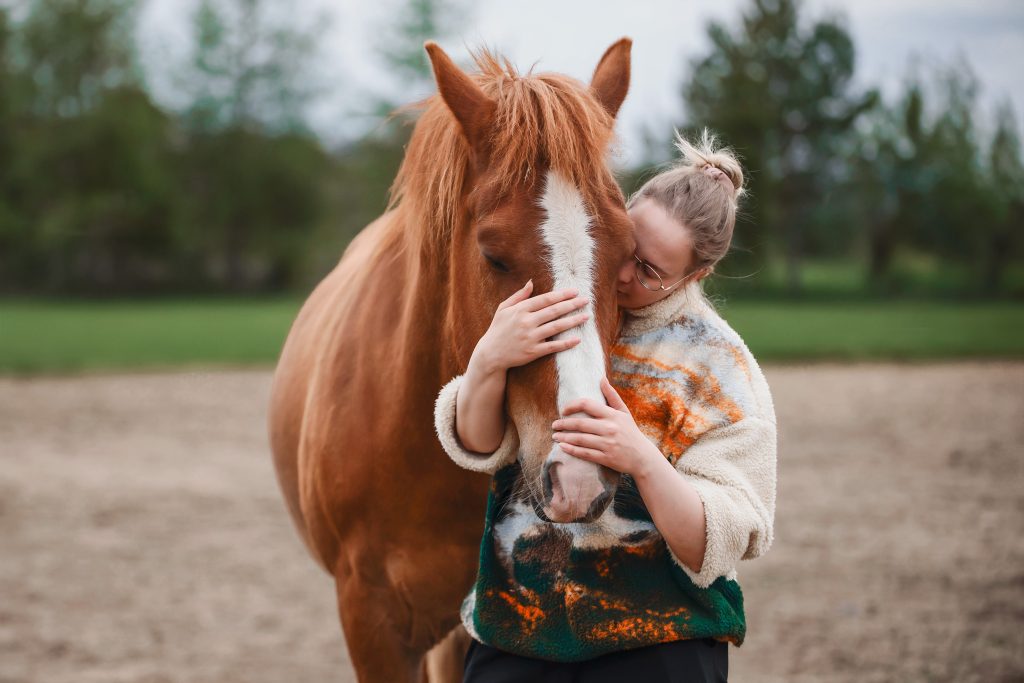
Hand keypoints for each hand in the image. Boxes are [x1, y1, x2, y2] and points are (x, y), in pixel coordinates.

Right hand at [470, 279, 590, 374]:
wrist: (490, 354)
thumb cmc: (498, 329)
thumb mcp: (504, 309)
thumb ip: (519, 296)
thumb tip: (531, 282)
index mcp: (520, 310)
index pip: (545, 299)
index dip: (561, 295)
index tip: (575, 291)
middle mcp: (526, 322)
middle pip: (554, 311)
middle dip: (572, 305)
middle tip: (586, 300)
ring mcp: (530, 337)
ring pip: (556, 327)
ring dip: (573, 321)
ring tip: (586, 316)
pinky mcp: (533, 352)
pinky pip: (553, 346)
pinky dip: (566, 343)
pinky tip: (578, 339)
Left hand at [551, 377, 661, 477]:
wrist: (643, 457)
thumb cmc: (631, 432)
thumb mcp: (624, 412)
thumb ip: (611, 395)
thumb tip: (601, 378)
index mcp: (612, 415)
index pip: (587, 404)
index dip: (572, 406)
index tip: (563, 410)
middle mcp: (609, 428)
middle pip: (579, 423)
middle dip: (563, 424)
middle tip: (554, 425)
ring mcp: (607, 444)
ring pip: (580, 439)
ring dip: (564, 438)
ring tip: (555, 436)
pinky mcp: (606, 458)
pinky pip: (585, 453)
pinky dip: (571, 450)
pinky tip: (562, 447)